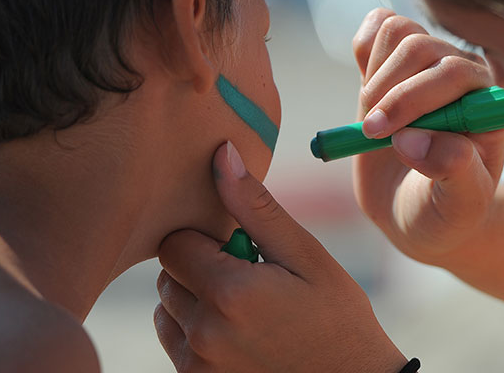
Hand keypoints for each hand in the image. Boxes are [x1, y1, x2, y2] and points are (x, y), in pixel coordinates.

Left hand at [155, 142, 406, 372]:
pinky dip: (196, 332)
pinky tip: (238, 334)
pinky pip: (175, 343)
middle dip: (200, 267)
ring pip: (167, 308)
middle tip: (249, 279)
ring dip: (194, 300)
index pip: (174, 243)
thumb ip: (256, 206)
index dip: (206, 239)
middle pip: (168, 275)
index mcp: (229, 293)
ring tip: (245, 309)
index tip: (242, 250)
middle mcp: (204, 334)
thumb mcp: (305, 256)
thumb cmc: (336, 317)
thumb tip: (221, 152)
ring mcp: (198, 366)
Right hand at [351, 8, 503, 263]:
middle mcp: (467, 74)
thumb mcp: (458, 207)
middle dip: (390, 93)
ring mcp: (432, 61)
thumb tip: (414, 139)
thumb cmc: (444, 212)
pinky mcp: (398, 58)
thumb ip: (452, 171)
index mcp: (492, 105)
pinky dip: (363, 48)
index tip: (387, 135)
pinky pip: (378, 25)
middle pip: (421, 47)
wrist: (415, 209)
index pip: (457, 71)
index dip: (415, 97)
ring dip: (375, 77)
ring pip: (398, 32)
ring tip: (373, 122)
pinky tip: (366, 89)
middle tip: (373, 134)